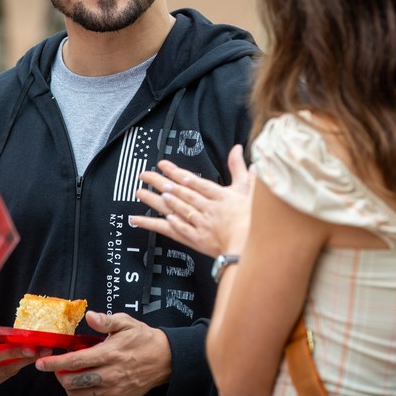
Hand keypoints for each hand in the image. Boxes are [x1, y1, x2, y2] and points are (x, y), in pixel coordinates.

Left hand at [35, 311, 171, 395]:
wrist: (165, 359)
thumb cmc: (144, 340)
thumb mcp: (127, 323)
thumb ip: (106, 321)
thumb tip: (90, 317)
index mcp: (109, 354)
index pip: (74, 360)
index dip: (54, 363)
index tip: (42, 363)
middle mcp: (109, 374)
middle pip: (72, 381)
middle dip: (59, 374)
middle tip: (60, 367)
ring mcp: (113, 390)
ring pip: (78, 395)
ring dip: (69, 386)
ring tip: (71, 375)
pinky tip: (83, 386)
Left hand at [133, 144, 251, 257]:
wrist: (253, 247)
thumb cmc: (253, 218)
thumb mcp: (249, 190)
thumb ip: (239, 168)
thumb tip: (236, 148)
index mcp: (220, 196)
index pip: (194, 181)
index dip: (176, 172)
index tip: (162, 165)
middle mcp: (208, 208)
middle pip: (180, 193)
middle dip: (160, 182)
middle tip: (144, 175)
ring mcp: (202, 225)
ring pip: (176, 209)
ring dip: (158, 201)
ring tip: (142, 193)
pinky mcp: (199, 241)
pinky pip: (181, 231)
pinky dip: (170, 224)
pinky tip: (159, 218)